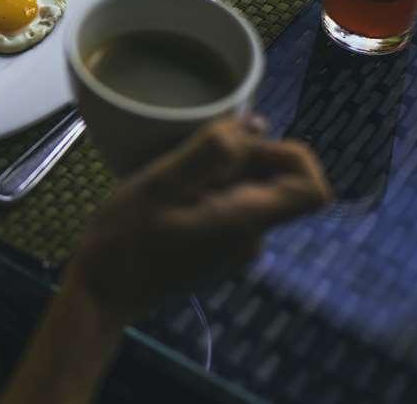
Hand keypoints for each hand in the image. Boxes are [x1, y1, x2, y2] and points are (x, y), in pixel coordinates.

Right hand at [64, 116, 331, 323]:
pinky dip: (205, 192)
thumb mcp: (161, 182)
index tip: (244, 142)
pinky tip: (167, 198)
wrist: (104, 292)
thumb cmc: (125, 236)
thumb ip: (211, 151)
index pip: (312, 190)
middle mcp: (252, 240)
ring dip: (217, 174)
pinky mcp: (217, 253)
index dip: (289, 156)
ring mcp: (235, 251)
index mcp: (245, 223)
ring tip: (170, 178)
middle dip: (240, 157)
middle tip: (186, 156)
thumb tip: (256, 124)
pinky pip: (228, 210)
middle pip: (275, 184)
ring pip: (247, 194)